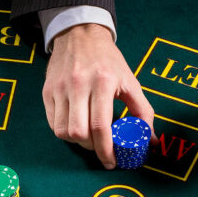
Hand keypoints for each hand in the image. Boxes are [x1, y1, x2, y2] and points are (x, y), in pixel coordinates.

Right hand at [42, 23, 155, 168]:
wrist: (79, 34)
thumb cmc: (108, 60)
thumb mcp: (130, 80)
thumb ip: (142, 111)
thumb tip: (150, 141)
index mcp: (103, 82)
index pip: (100, 126)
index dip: (106, 150)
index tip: (112, 162)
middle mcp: (78, 85)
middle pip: (79, 133)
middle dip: (92, 148)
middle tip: (101, 147)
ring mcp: (59, 89)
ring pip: (63, 131)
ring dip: (77, 142)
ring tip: (88, 137)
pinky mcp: (47, 92)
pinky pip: (53, 123)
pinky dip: (65, 132)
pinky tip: (76, 127)